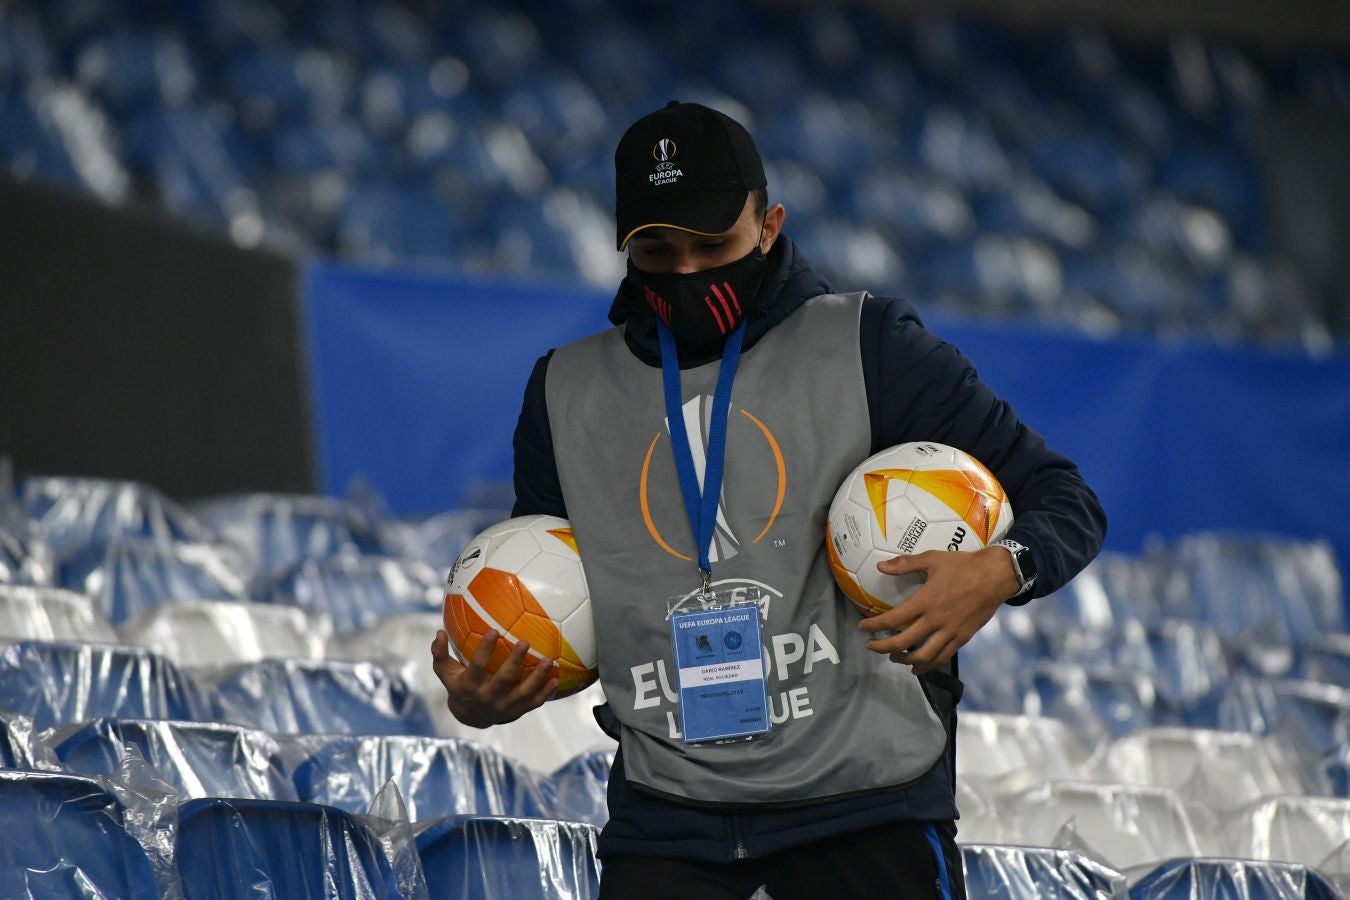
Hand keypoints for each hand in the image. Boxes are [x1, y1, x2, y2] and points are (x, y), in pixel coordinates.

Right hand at [430, 629, 557, 727]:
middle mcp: (488, 697)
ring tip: (549, 660)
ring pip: (523, 693)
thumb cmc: (459, 685)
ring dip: (537, 677)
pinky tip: (556, 678)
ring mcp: (504, 706)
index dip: (485, 650)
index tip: (494, 630)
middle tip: (525, 642)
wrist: (471, 716)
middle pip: (503, 679)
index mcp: (470, 685)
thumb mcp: (445, 672)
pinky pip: (534, 703)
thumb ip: (440, 653)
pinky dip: (546, 693)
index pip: (477, 666)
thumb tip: (439, 632)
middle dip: (515, 662)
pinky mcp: (517, 711)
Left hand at [857, 546, 1019, 674]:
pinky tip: (918, 667)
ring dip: (904, 660)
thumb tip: (880, 566)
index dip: (874, 626)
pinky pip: (943, 657)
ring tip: (893, 657)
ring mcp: (950, 632)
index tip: (862, 628)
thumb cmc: (963, 565)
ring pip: (923, 656)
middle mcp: (935, 620)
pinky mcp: (963, 638)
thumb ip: (905, 564)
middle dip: (882, 647)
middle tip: (871, 646)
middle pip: (903, 643)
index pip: (892, 620)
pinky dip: (928, 665)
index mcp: (925, 601)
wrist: (996, 576)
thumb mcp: (933, 559)